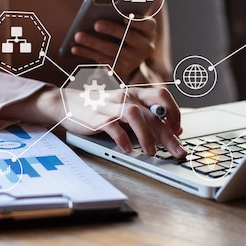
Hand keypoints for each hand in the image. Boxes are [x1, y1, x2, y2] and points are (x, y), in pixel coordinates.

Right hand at [0, 84, 186, 158]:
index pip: (162, 96)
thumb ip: (145, 115)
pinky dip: (122, 139)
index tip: (178, 130)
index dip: (174, 112)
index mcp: (135, 93)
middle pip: (153, 113)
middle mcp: (126, 96)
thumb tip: (172, 129)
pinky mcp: (98, 117)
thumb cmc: (99, 107)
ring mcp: (112, 105)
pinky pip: (114, 127)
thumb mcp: (124, 107)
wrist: (67, 103)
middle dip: (168, 135)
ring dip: (146, 136)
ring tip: (151, 152)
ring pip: (136, 116)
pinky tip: (127, 149)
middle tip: (178, 152)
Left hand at [70, 17, 156, 80]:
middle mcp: (145, 46)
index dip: (138, 21)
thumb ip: (122, 13)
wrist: (130, 53)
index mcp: (149, 31)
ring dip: (93, 42)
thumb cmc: (126, 28)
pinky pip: (102, 60)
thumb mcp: (130, 21)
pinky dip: (87, 53)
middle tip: (96, 24)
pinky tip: (75, 48)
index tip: (125, 16)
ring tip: (78, 36)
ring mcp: (134, 60)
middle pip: (129, 37)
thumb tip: (102, 7)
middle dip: (112, 30)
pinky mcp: (121, 69)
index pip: (147, 24)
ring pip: (112, 50)